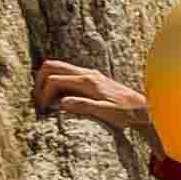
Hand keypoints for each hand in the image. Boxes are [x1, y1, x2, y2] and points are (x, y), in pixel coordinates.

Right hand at [33, 58, 151, 135]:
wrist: (142, 108)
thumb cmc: (125, 113)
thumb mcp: (105, 112)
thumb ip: (84, 106)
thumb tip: (62, 103)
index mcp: (87, 81)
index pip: (54, 80)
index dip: (43, 94)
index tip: (43, 109)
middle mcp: (87, 73)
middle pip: (52, 66)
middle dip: (39, 81)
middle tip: (38, 100)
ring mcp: (89, 73)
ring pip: (58, 68)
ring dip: (47, 80)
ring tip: (45, 100)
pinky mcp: (91, 78)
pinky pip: (67, 74)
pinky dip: (57, 82)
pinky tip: (58, 98)